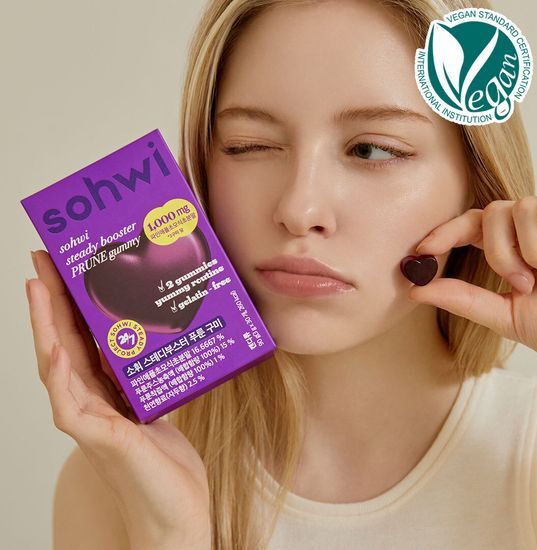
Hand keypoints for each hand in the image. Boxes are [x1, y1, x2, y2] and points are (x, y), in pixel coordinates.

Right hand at [25, 250, 210, 549]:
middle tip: (41, 261)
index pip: (78, 339)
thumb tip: (157, 339)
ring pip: (56, 366)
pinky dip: (59, 375)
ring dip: (46, 326)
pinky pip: (70, 404)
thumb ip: (146, 377)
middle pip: (62, 343)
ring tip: (38, 288)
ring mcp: (90, 421)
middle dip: (51, 301)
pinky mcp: (100, 439)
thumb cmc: (165, 462)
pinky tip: (55, 349)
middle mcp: (90, 401)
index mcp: (103, 391)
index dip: (67, 303)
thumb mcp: (157, 405)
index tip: (61, 267)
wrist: (176, 512)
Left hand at [408, 197, 536, 360]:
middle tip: (519, 283)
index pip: (469, 226)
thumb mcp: (507, 315)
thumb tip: (416, 289)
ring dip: (526, 250)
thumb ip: (463, 299)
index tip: (421, 251)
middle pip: (489, 212)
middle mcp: (531, 229)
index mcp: (511, 248)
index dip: (444, 233)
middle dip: (496, 251)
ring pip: (516, 208)